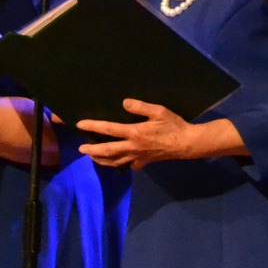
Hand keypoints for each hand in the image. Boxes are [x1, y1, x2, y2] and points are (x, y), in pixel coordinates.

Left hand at [77, 99, 226, 169]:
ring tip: (92, 157)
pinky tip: (117, 162)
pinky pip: (129, 165)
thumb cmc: (173, 125)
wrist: (187, 144)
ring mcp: (138, 157)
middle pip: (108, 151)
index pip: (109, 129)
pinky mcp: (144, 162)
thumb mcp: (159, 111)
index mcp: (135, 133)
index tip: (80, 125)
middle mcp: (133, 147)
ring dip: (102, 160)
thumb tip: (125, 102)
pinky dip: (120, 165)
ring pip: (115, 162)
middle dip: (92, 150)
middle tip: (81, 149)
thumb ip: (141, 106)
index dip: (93, 126)